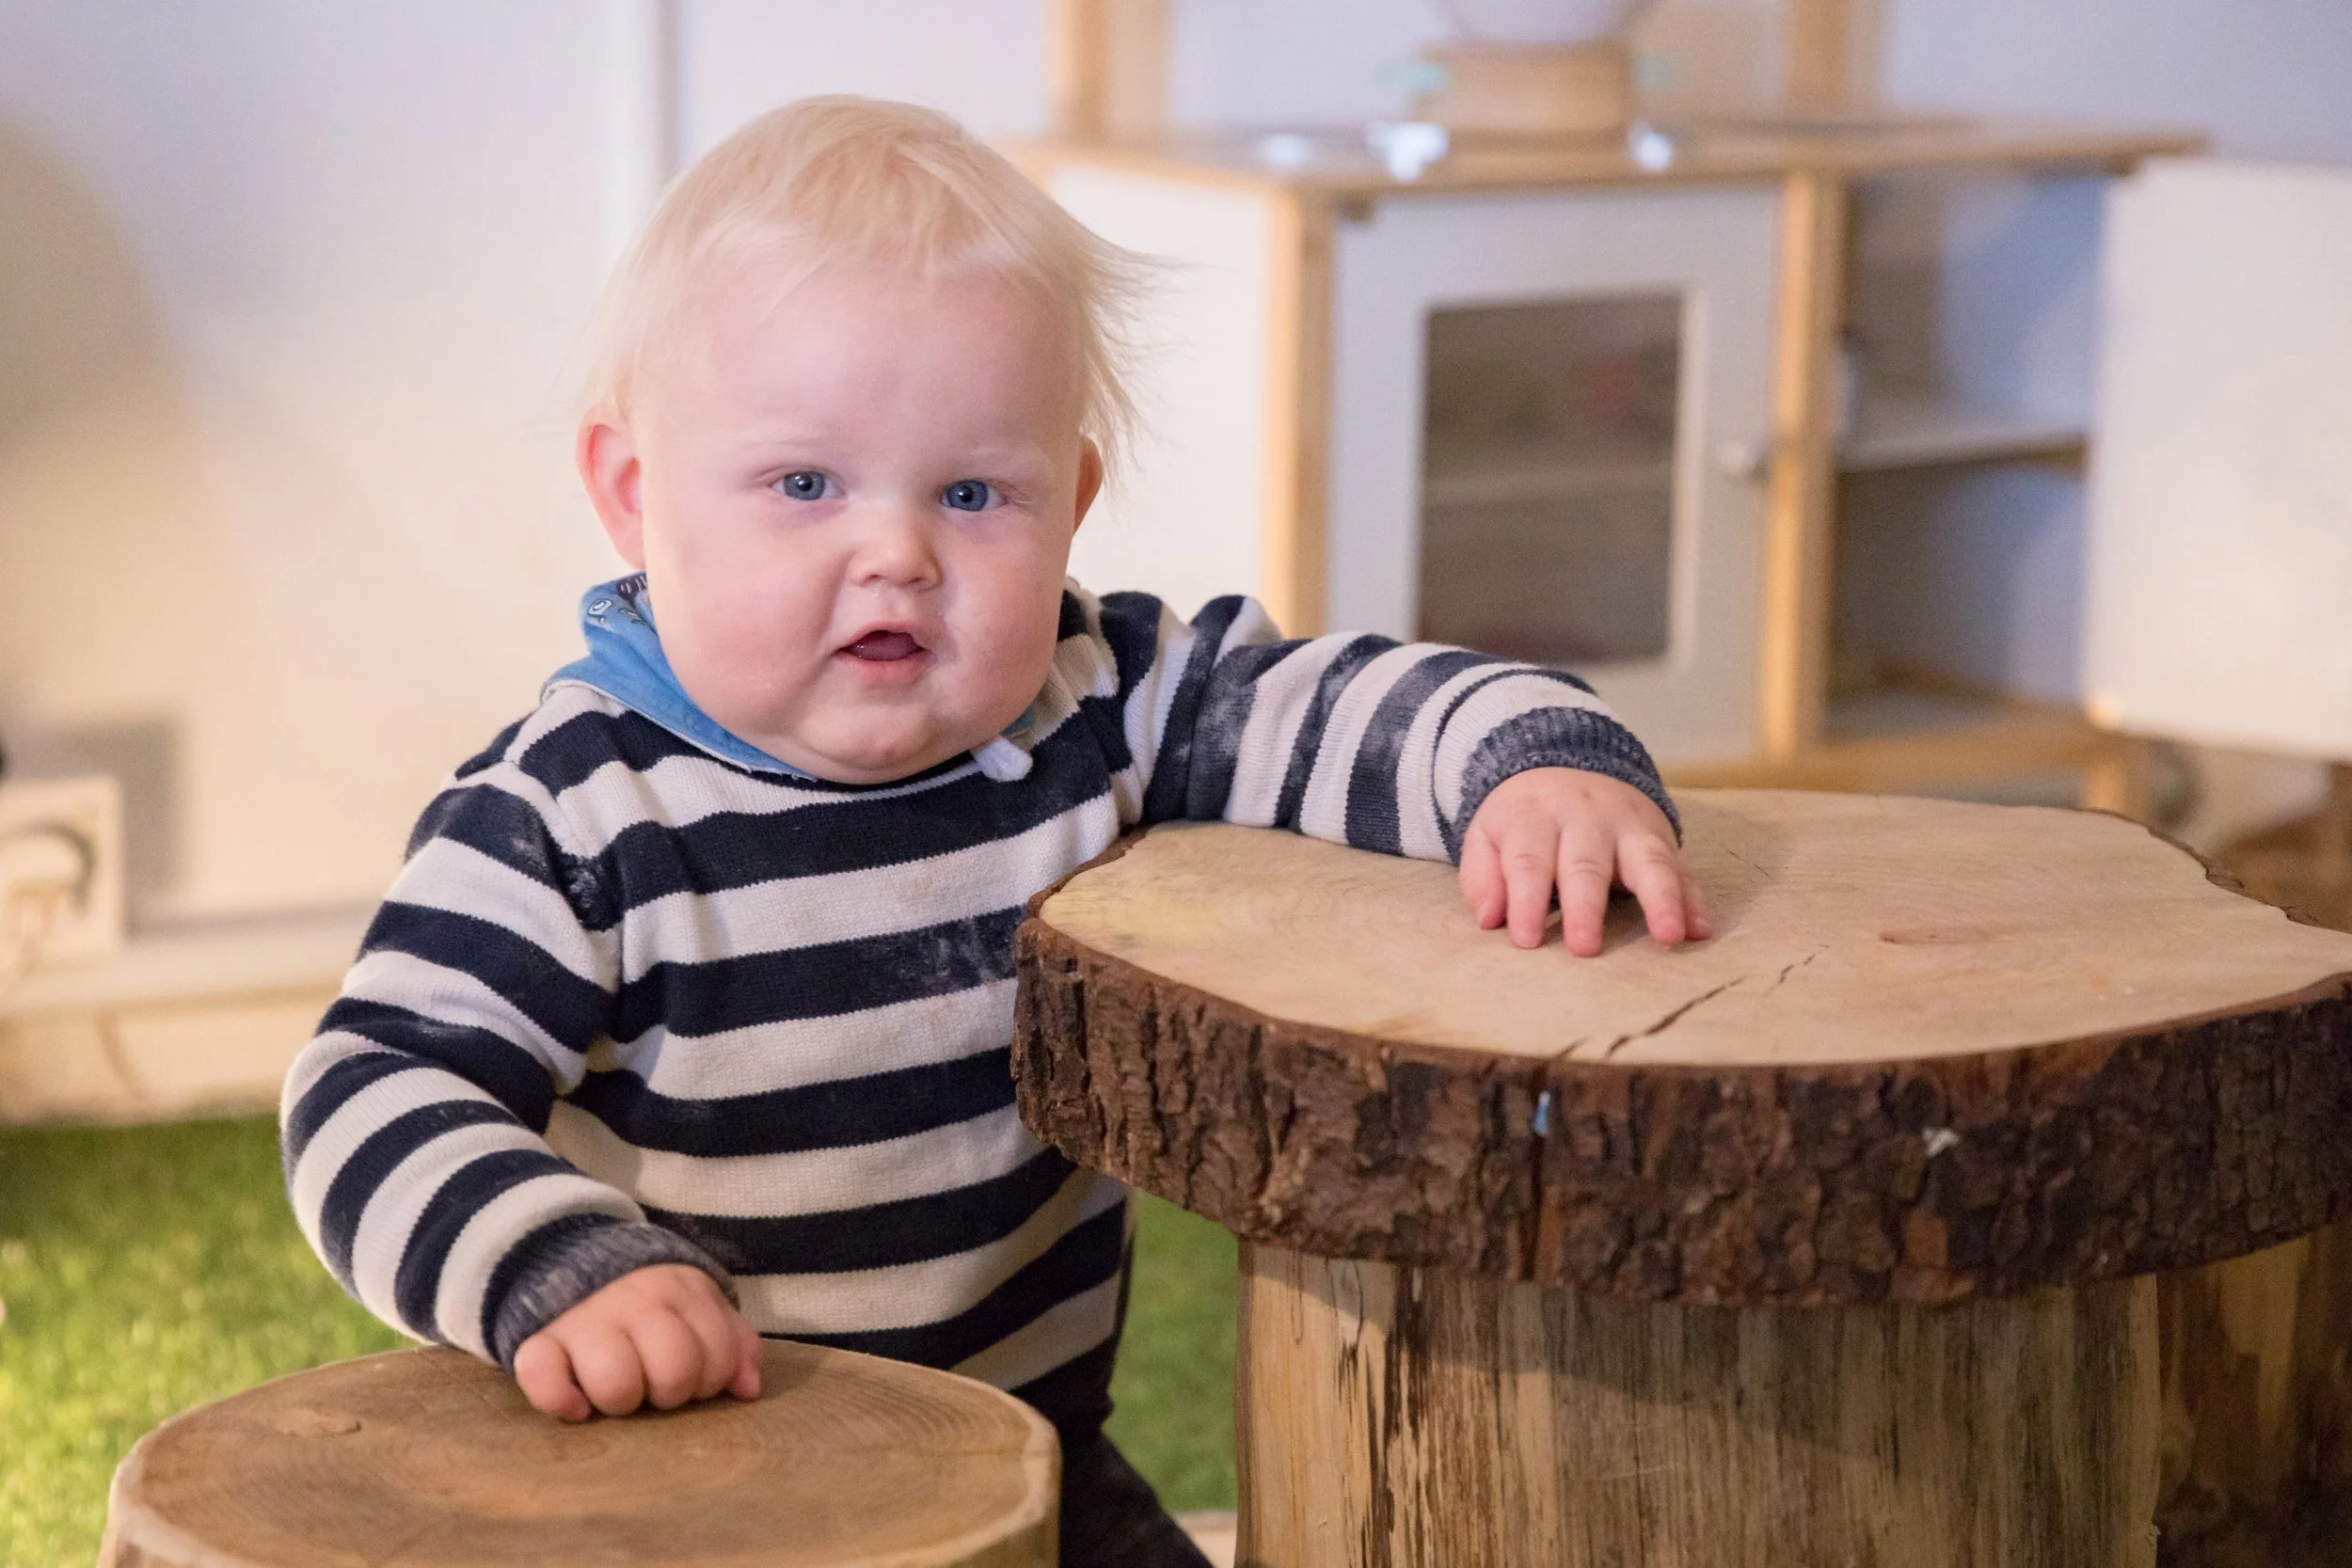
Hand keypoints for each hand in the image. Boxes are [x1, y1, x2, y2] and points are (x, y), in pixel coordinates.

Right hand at [513, 1263, 762, 1421]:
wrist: (571, 1254)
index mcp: (682, 1293)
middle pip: (673, 1372)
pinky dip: (561, 1400)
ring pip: (615, 1384)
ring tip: (619, 1390)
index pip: (717, 1357)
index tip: (691, 1373)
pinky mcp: (538, 1341)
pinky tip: (577, 1405)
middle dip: (670, 1392)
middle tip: (653, 1384)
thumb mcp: (699, 1305)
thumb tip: (748, 1389)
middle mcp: (635, 1303)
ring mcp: (584, 1321)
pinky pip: (543, 1379)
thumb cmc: (649, 1299)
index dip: (709, 1380)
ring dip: (620, 1400)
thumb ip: (733, 1341)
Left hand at [1459, 769, 1710, 956]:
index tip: (1527, 940)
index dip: (1527, 900)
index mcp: (1536, 818)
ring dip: (1661, 899)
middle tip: (1584, 949)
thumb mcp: (1487, 835)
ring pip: (1649, 860)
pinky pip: (1682, 868)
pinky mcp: (1662, 838)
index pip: (1529, 860)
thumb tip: (1490, 920)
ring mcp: (1630, 827)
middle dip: (1586, 906)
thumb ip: (1482, 877)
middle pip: (1586, 863)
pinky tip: (1699, 930)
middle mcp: (1586, 819)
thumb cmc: (1524, 821)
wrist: (1568, 764)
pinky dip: (1692, 898)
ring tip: (1668, 937)